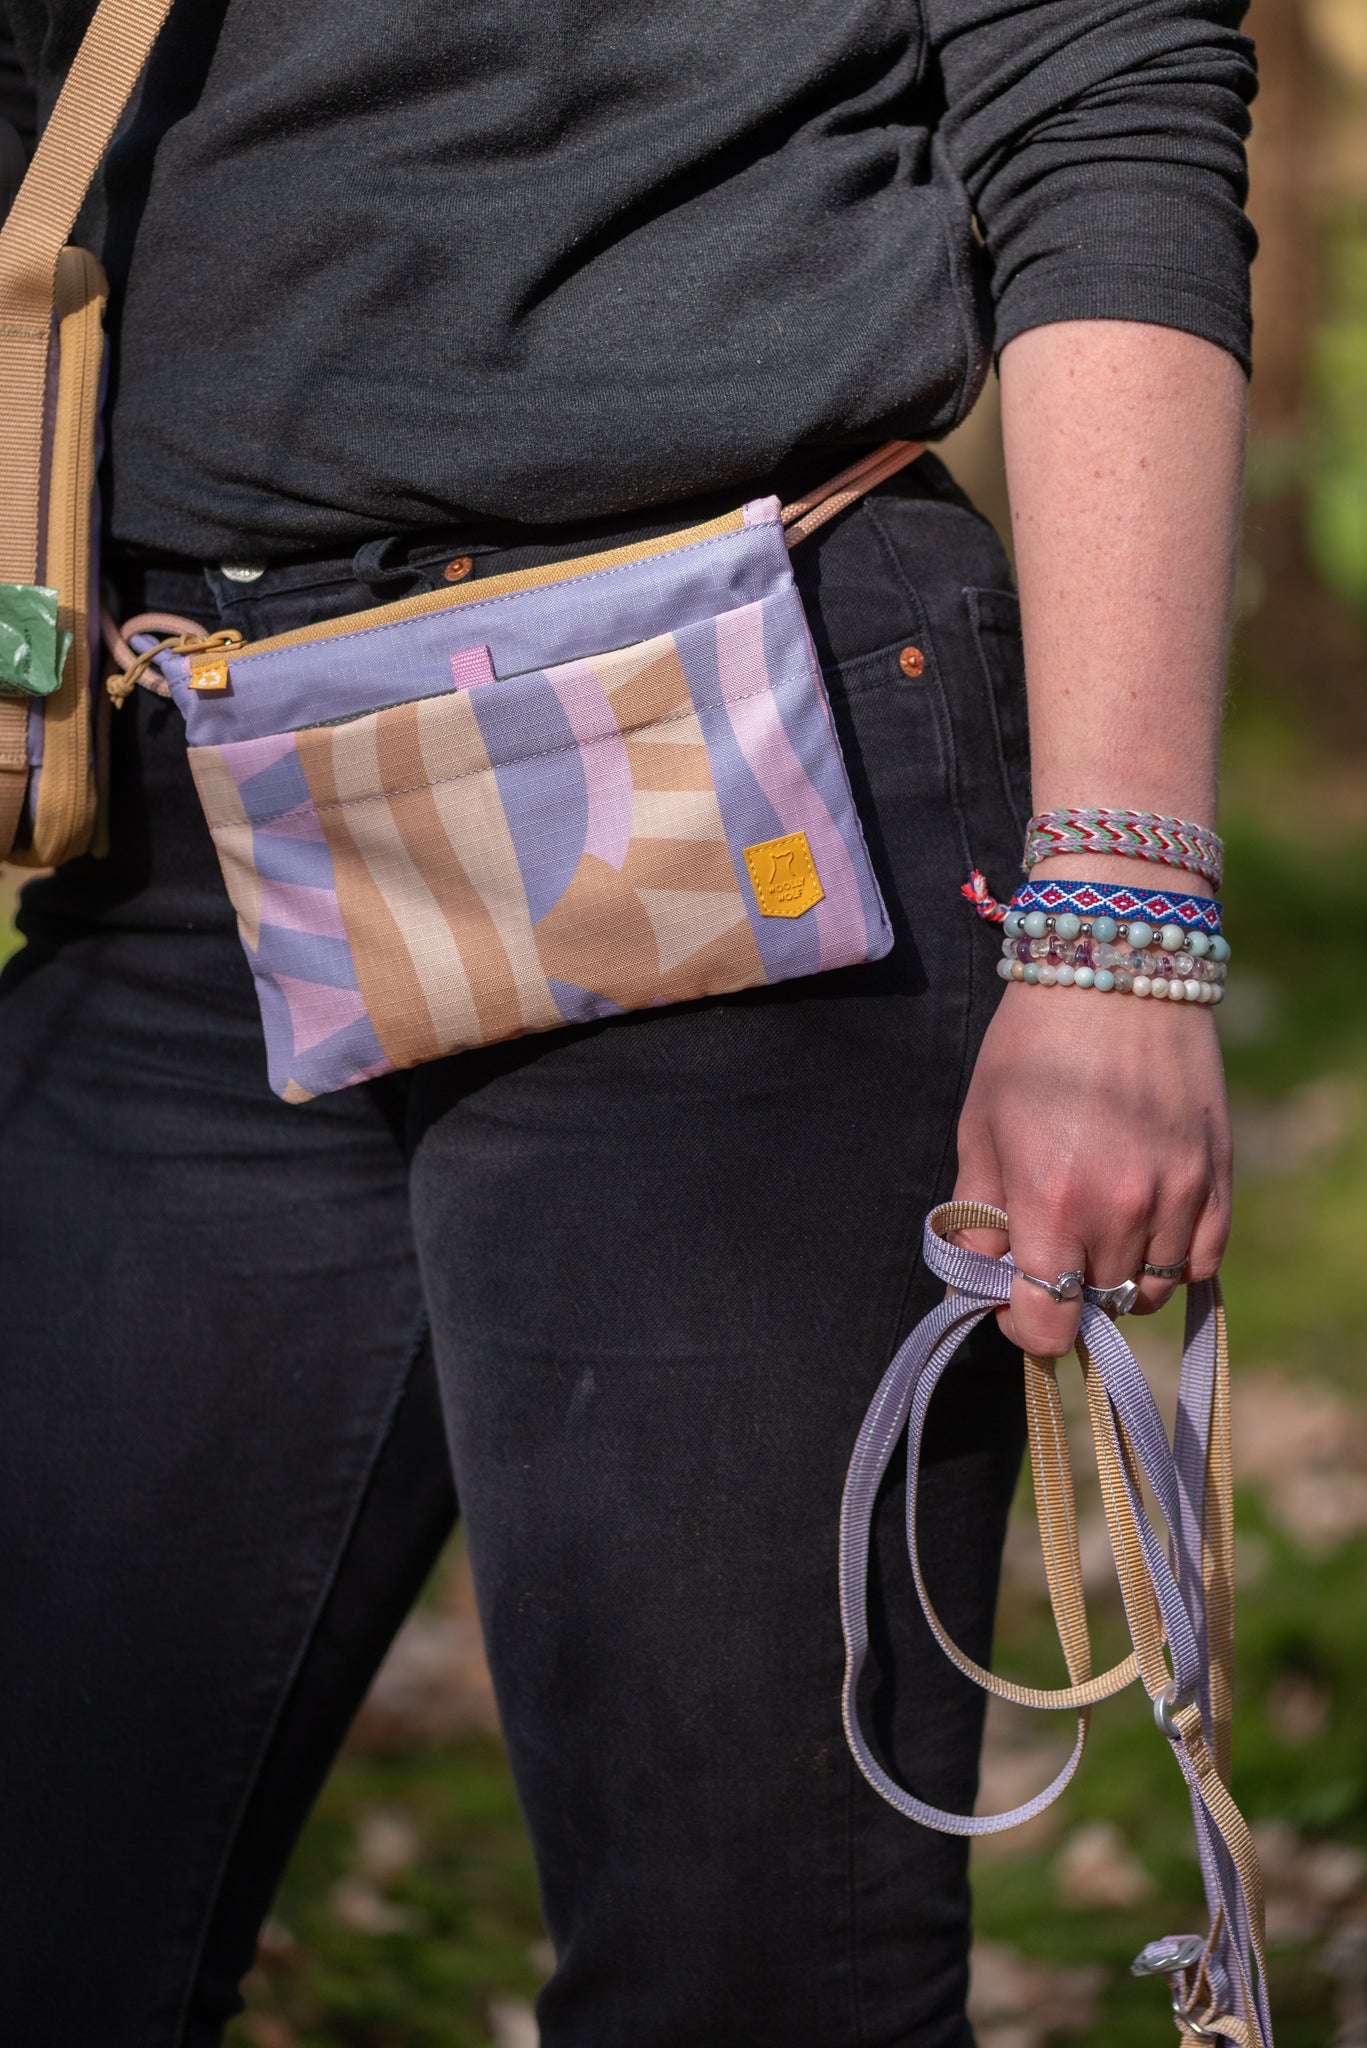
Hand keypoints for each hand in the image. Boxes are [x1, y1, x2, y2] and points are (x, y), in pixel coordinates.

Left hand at [952, 983, 1232, 1355]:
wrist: (1115, 969)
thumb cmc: (1032, 1044)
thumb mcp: (981, 1125)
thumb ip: (977, 1210)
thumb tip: (979, 1270)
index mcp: (1052, 1200)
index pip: (1046, 1324)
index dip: (1021, 1326)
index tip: (1010, 1300)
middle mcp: (1121, 1208)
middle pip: (1094, 1307)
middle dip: (1063, 1293)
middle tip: (1046, 1250)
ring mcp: (1177, 1194)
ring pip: (1148, 1290)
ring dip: (1114, 1279)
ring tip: (1092, 1232)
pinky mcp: (1216, 1176)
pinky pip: (1201, 1260)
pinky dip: (1170, 1261)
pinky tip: (1142, 1228)